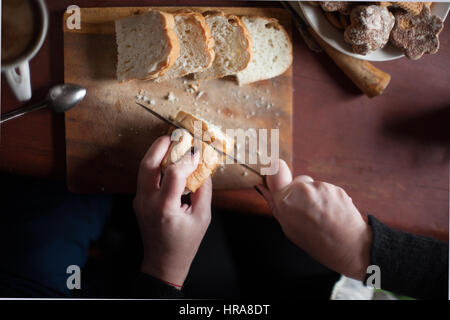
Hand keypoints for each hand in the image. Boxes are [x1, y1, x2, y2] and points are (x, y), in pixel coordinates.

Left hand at [133, 136, 211, 287]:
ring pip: (143, 168)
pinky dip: (155, 164)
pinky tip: (168, 161)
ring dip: (156, 152)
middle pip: (148, 165)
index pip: (173, 173)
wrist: (163, 262)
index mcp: (165, 208)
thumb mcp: (203, 218)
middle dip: (161, 146)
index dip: (187, 159)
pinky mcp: (139, 200)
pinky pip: (145, 177)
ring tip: (170, 143)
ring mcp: (140, 201)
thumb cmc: (185, 243)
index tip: (198, 153)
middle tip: (175, 136)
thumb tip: (204, 167)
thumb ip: (203, 190)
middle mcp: (147, 202)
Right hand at [258, 160, 371, 280]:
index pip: (275, 172)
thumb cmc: (317, 242)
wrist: (349, 246)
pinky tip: (331, 212)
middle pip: (296, 181)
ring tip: (321, 215)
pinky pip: (325, 189)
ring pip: (312, 186)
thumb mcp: (289, 228)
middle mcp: (302, 190)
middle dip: (299, 192)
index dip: (275, 173)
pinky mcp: (335, 187)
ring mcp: (320, 188)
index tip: (276, 176)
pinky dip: (327, 198)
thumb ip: (276, 206)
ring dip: (314, 196)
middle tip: (306, 211)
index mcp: (286, 202)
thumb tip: (263, 188)